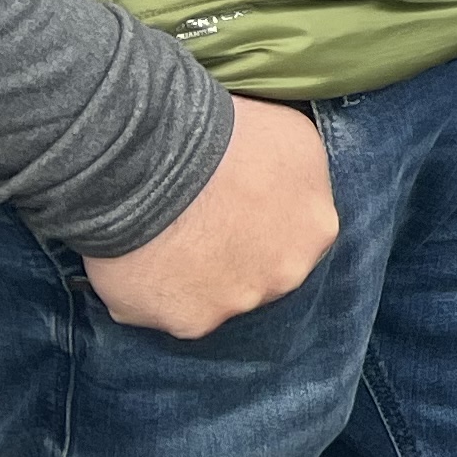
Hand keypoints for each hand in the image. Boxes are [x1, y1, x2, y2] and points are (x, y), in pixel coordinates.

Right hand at [85, 97, 336, 338]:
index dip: (262, 221)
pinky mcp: (192, 322)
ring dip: (195, 278)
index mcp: (317, 227)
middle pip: (263, 271)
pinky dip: (156, 294)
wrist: (155, 160)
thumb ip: (296, 182)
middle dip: (236, 255)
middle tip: (198, 226)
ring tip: (161, 241)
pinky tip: (139, 262)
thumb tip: (279, 193)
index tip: (234, 207)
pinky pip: (172, 312)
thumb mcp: (290, 139)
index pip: (296, 235)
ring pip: (218, 296)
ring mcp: (240, 301)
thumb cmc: (224, 134)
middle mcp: (288, 272)